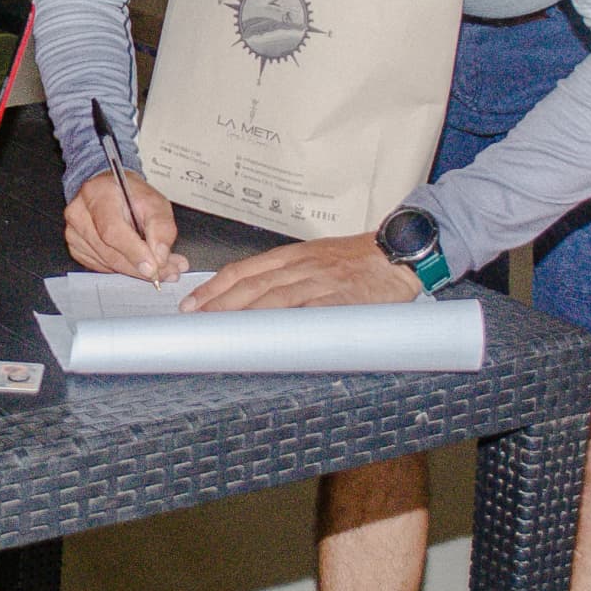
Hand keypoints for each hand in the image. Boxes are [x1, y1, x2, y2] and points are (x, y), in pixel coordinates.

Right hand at [63, 169, 186, 282]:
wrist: (110, 191)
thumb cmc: (131, 195)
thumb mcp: (155, 202)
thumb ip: (162, 227)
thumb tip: (160, 257)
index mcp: (97, 194)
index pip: (112, 231)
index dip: (134, 252)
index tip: (154, 268)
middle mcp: (79, 214)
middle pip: (109, 252)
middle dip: (140, 267)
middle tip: (167, 272)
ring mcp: (74, 233)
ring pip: (107, 263)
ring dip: (135, 271)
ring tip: (160, 269)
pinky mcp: (75, 248)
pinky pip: (101, 267)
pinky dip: (122, 269)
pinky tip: (136, 263)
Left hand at [183, 233, 421, 311]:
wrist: (397, 253)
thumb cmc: (356, 259)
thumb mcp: (315, 258)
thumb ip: (287, 275)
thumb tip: (253, 299)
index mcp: (292, 255)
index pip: (243, 270)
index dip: (214, 288)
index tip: (193, 304)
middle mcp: (300, 266)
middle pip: (251, 285)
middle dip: (218, 305)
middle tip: (196, 322)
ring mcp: (320, 282)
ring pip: (273, 298)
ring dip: (243, 316)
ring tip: (221, 333)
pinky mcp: (341, 299)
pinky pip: (310, 312)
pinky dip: (286, 324)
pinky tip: (268, 337)